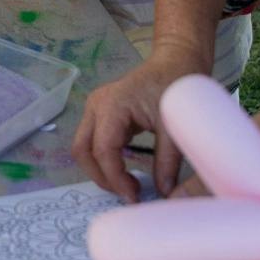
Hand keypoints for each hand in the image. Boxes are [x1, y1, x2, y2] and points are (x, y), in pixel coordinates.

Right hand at [72, 45, 211, 202]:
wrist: (176, 60)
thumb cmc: (176, 86)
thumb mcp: (174, 126)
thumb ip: (167, 162)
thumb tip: (163, 194)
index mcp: (112, 106)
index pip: (103, 150)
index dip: (115, 178)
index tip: (135, 198)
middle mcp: (96, 106)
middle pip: (82, 150)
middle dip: (101, 177)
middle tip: (128, 194)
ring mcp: (96, 108)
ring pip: (84, 147)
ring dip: (100, 170)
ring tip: (128, 186)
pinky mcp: (102, 113)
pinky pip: (94, 141)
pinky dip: (105, 160)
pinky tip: (126, 171)